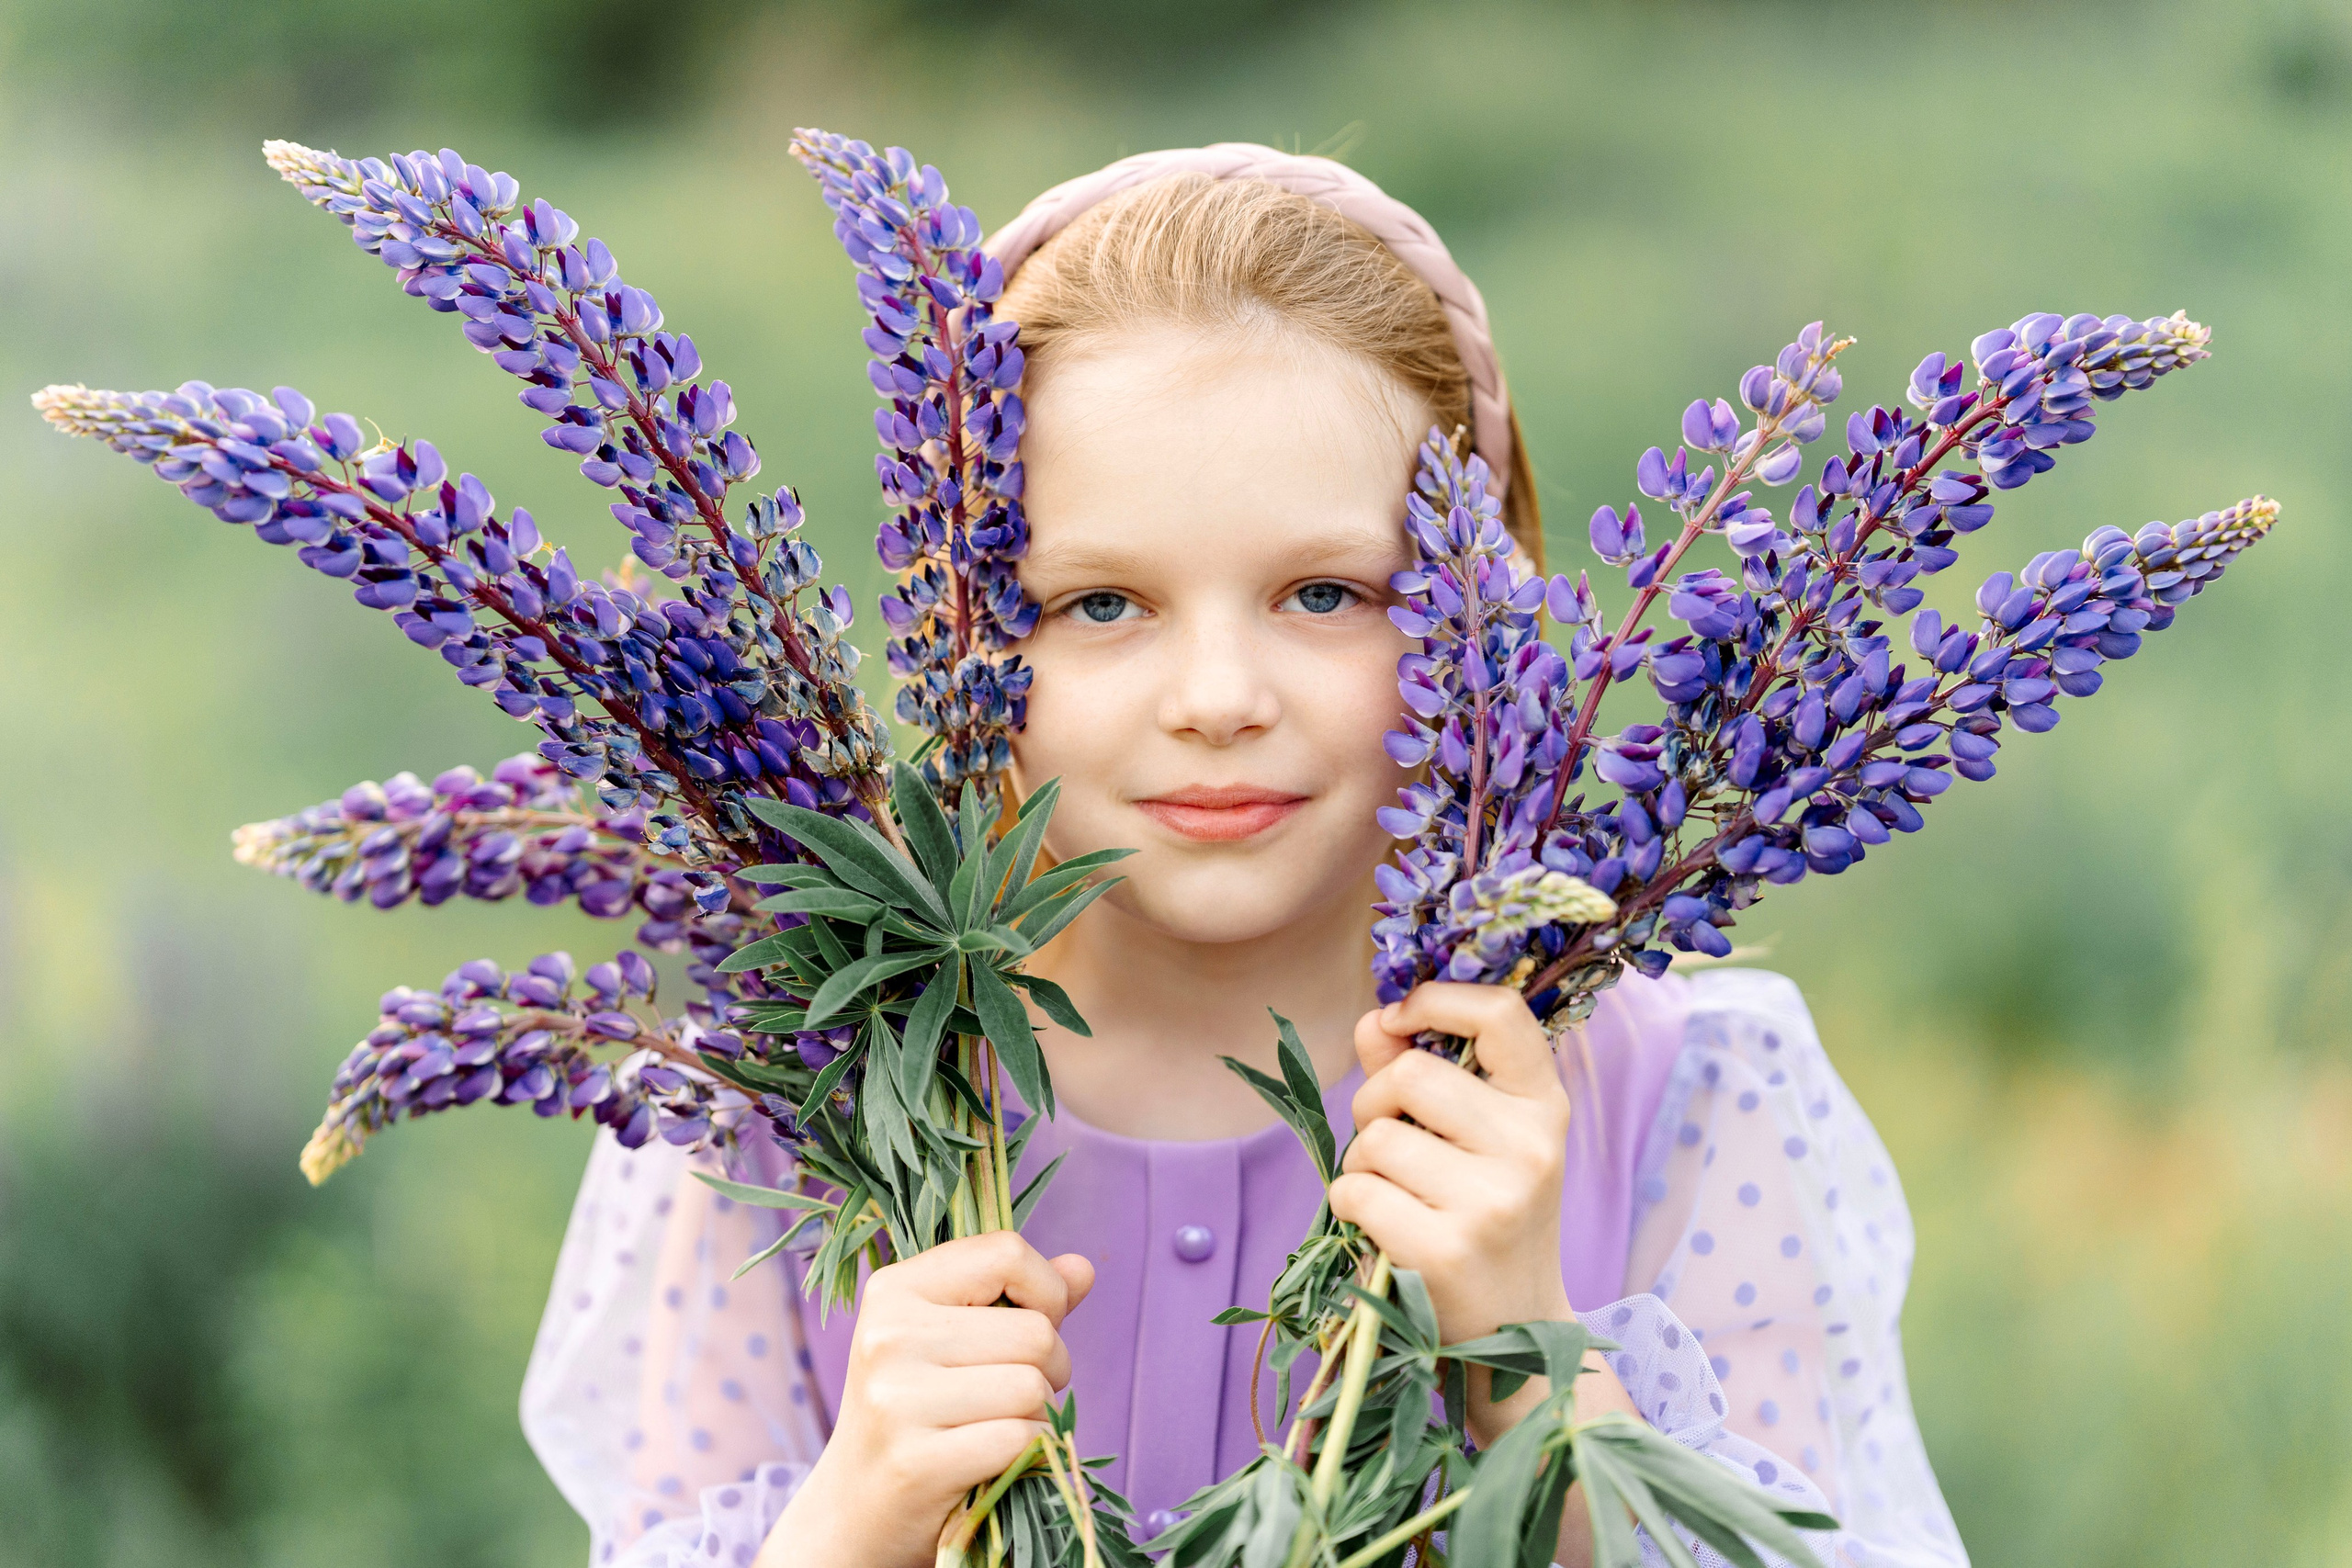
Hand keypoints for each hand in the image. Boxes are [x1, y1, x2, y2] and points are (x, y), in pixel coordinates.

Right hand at [759, 1231, 1094, 1567]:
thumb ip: (1019, 1300)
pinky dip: (1028, 1452)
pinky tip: (994, 1459)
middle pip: (1035, 1331)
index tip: (1032, 1322)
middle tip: (1010, 1393)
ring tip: (998, 1424)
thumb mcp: (952, 1338)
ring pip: (1033, 1387)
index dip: (1045, 1290)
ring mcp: (897, 1399)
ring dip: (1039, 1414)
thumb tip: (1084, 1269)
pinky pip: (1022, 1439)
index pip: (1006, 1253)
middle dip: (1049, 1367)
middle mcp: (888, 1336)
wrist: (856, 1507)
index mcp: (895, 1290)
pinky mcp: (916, 1461)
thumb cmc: (916, 1412)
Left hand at [1329, 983, 1576, 1443]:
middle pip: (1409, 1076)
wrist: (1514, 1336)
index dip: (1436, 999)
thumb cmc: (1486, 1221)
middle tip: (1392, 1145)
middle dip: (1374, 1104)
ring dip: (1363, 1163)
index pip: (1501, 1013)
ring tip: (1398, 1197)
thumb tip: (1375, 1020)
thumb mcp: (1478, 1142)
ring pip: (1374, 1137)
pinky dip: (1351, 1206)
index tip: (1400, 1018)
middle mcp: (1530, 1149)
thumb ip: (1423, 1075)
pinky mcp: (1446, 1249)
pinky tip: (1386, 1232)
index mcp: (1545, 1108)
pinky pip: (1355, 1190)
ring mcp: (1492, 1201)